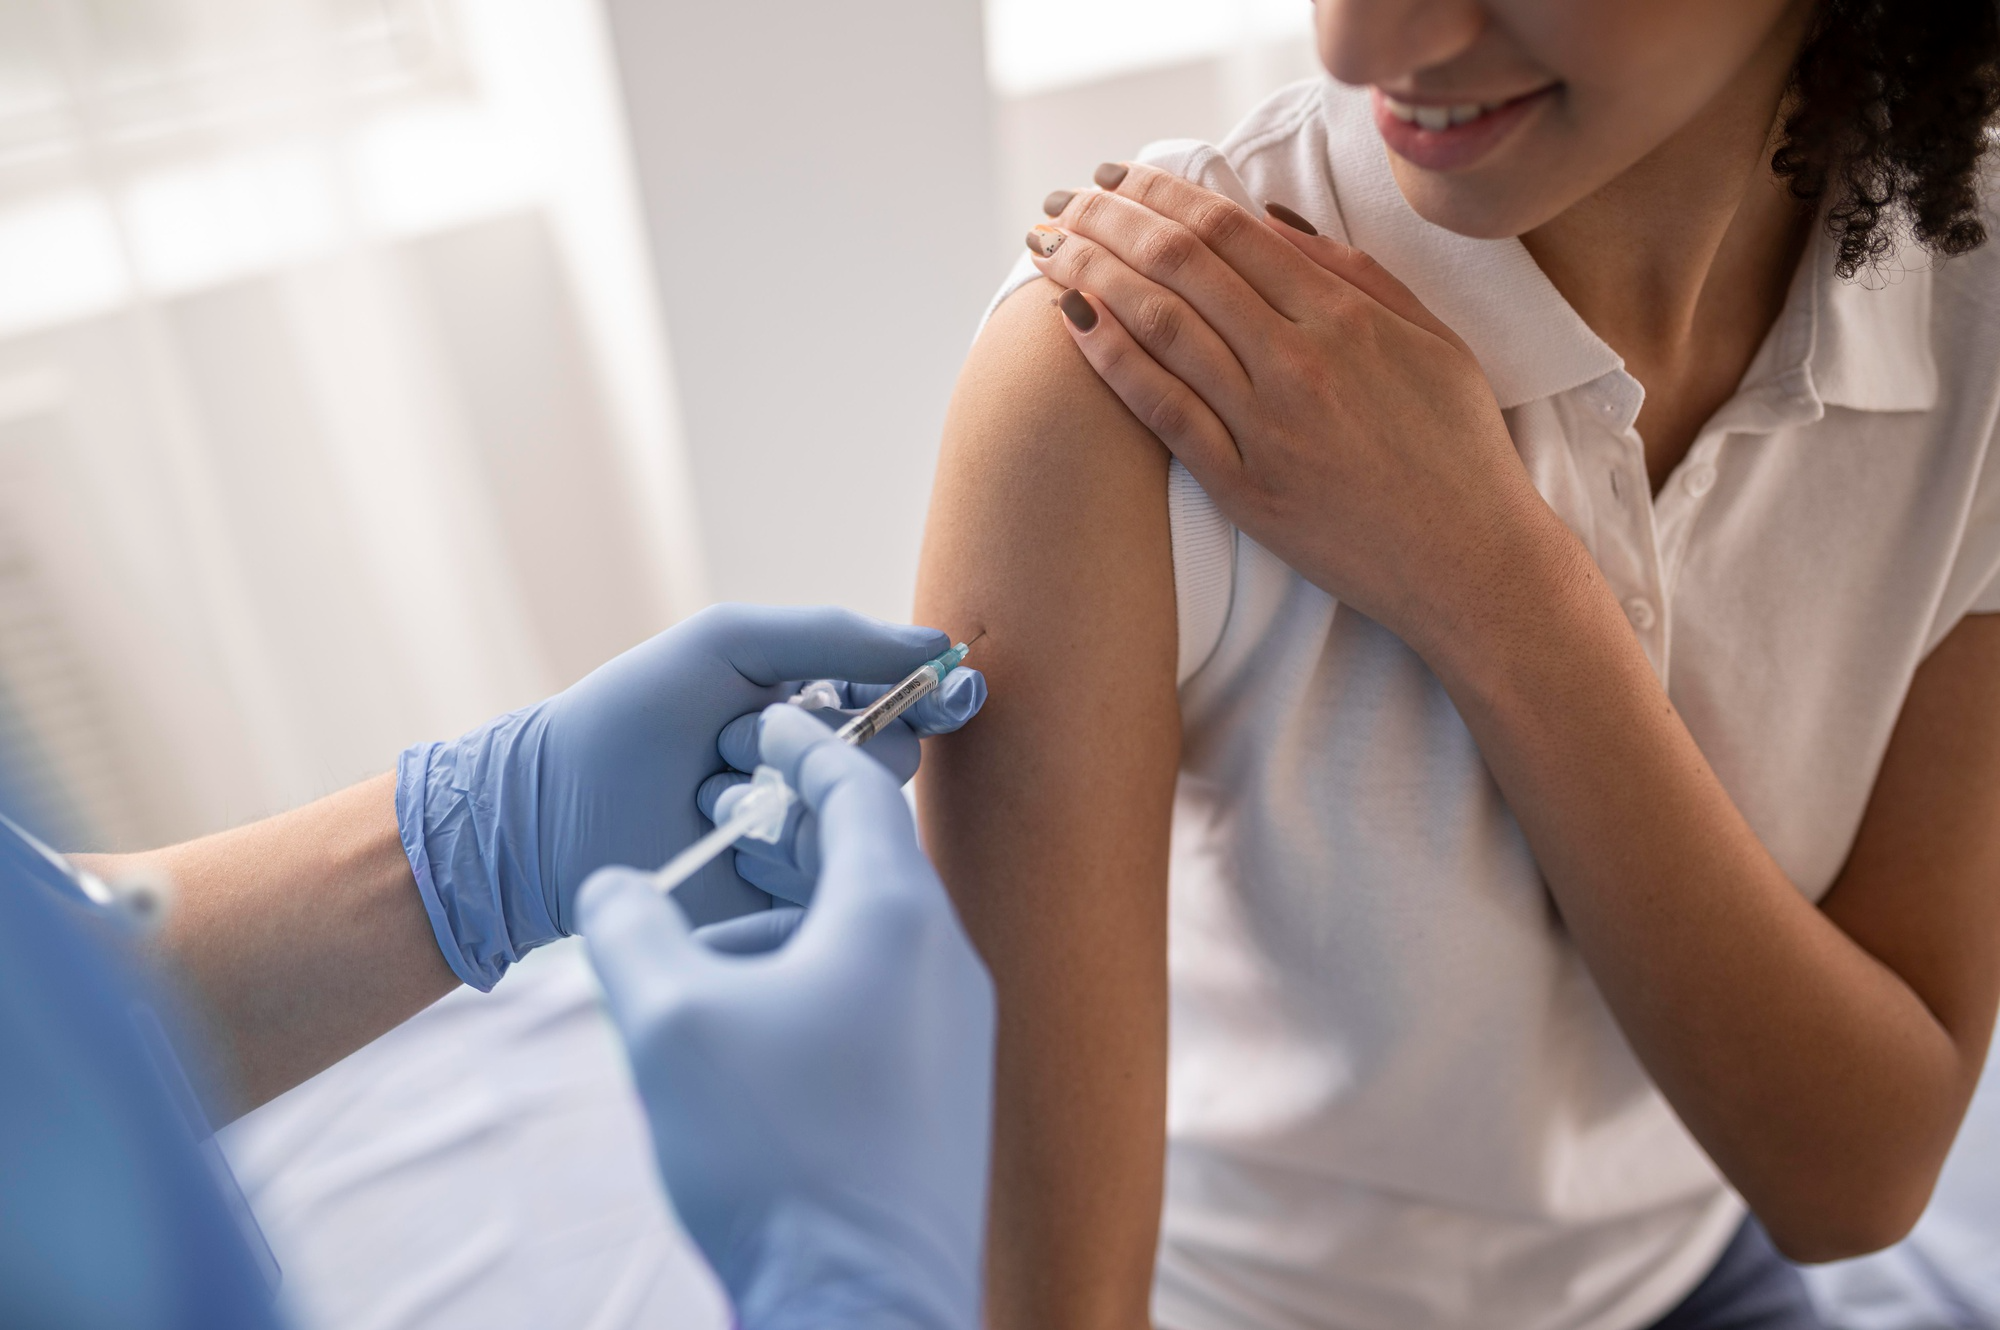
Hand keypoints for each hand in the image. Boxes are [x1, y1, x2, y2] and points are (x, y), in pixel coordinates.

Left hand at [396, 604, 984, 989]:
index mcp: (814, 709)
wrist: (550, 813)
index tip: (945, 690)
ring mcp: (805, 838)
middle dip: (821, 745)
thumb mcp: (726, 644)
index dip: (933, 694)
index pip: (906, 700)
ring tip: (709, 801)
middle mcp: (819, 773)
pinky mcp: (787, 901)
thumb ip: (831, 636)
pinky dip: (778, 852)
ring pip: (862, 820)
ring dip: (785, 800)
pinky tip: (724, 847)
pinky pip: (832, 878)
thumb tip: (939, 644)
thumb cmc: (629, 715)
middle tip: (734, 743)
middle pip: (896, 760)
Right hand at [578, 704, 994, 1329]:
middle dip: (781, 849)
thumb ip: (632, 928)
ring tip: (701, 971)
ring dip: (784, 934)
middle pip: (863, 864)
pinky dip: (813, 989)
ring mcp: (957, 1032)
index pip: (853, 791)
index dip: (799, 747)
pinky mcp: (947, 1093)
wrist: (859, 1306)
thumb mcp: (670, 1022)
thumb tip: (613, 886)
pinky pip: (879, 1002)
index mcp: (896, 916)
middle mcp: (946, 960)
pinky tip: (744, 1044)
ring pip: (866, 941)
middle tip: (713, 843)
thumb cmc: (773, 1155)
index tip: (757, 723)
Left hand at [1029, 164, 1570, 656]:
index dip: (1164, 193)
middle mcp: (1298, 363)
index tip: (1120, 176)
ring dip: (1093, 275)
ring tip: (1047, 247)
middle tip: (1065, 199)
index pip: (1231, 231)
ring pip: (1160, 327)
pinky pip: (1163, 411)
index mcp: (1347, 318)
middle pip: (1181, 265)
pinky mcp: (1243, 488)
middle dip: (1111, 220)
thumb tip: (1274, 222)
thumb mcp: (1433, 341)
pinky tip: (1072, 321)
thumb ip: (1356, 276)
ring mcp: (1266, 427)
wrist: (1471, 565)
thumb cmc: (1459, 453)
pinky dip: (1112, 359)